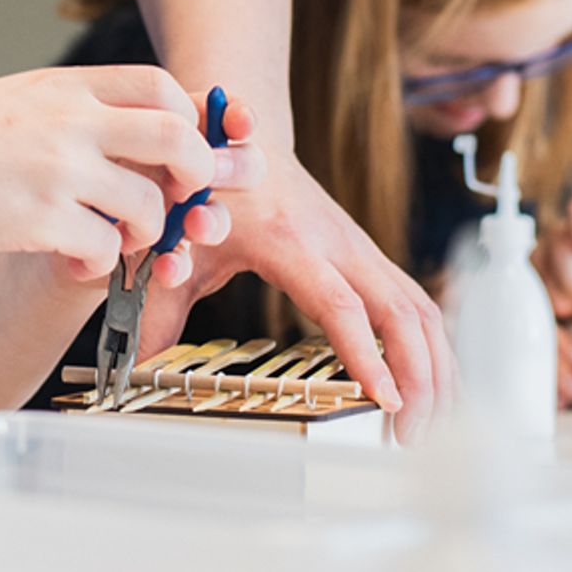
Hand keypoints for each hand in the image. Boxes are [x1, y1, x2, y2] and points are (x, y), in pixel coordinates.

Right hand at [0, 66, 257, 284]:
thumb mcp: (20, 96)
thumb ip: (76, 103)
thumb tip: (138, 119)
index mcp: (67, 87)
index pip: (161, 88)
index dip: (187, 120)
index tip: (180, 147)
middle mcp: (70, 123)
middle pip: (175, 138)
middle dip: (195, 172)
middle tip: (181, 196)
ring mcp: (57, 171)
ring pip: (147, 204)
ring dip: (147, 229)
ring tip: (122, 236)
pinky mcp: (39, 221)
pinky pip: (104, 248)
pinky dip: (103, 261)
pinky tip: (79, 261)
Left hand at [144, 147, 451, 445]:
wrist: (247, 135)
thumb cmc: (212, 190)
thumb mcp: (180, 247)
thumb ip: (157, 307)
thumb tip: (135, 366)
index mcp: (291, 242)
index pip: (341, 306)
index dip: (365, 355)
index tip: (384, 400)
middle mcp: (339, 245)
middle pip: (402, 314)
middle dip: (419, 378)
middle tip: (412, 436)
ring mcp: (363, 251)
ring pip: (422, 311)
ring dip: (436, 369)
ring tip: (430, 427)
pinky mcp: (373, 260)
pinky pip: (420, 306)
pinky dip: (436, 350)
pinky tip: (436, 389)